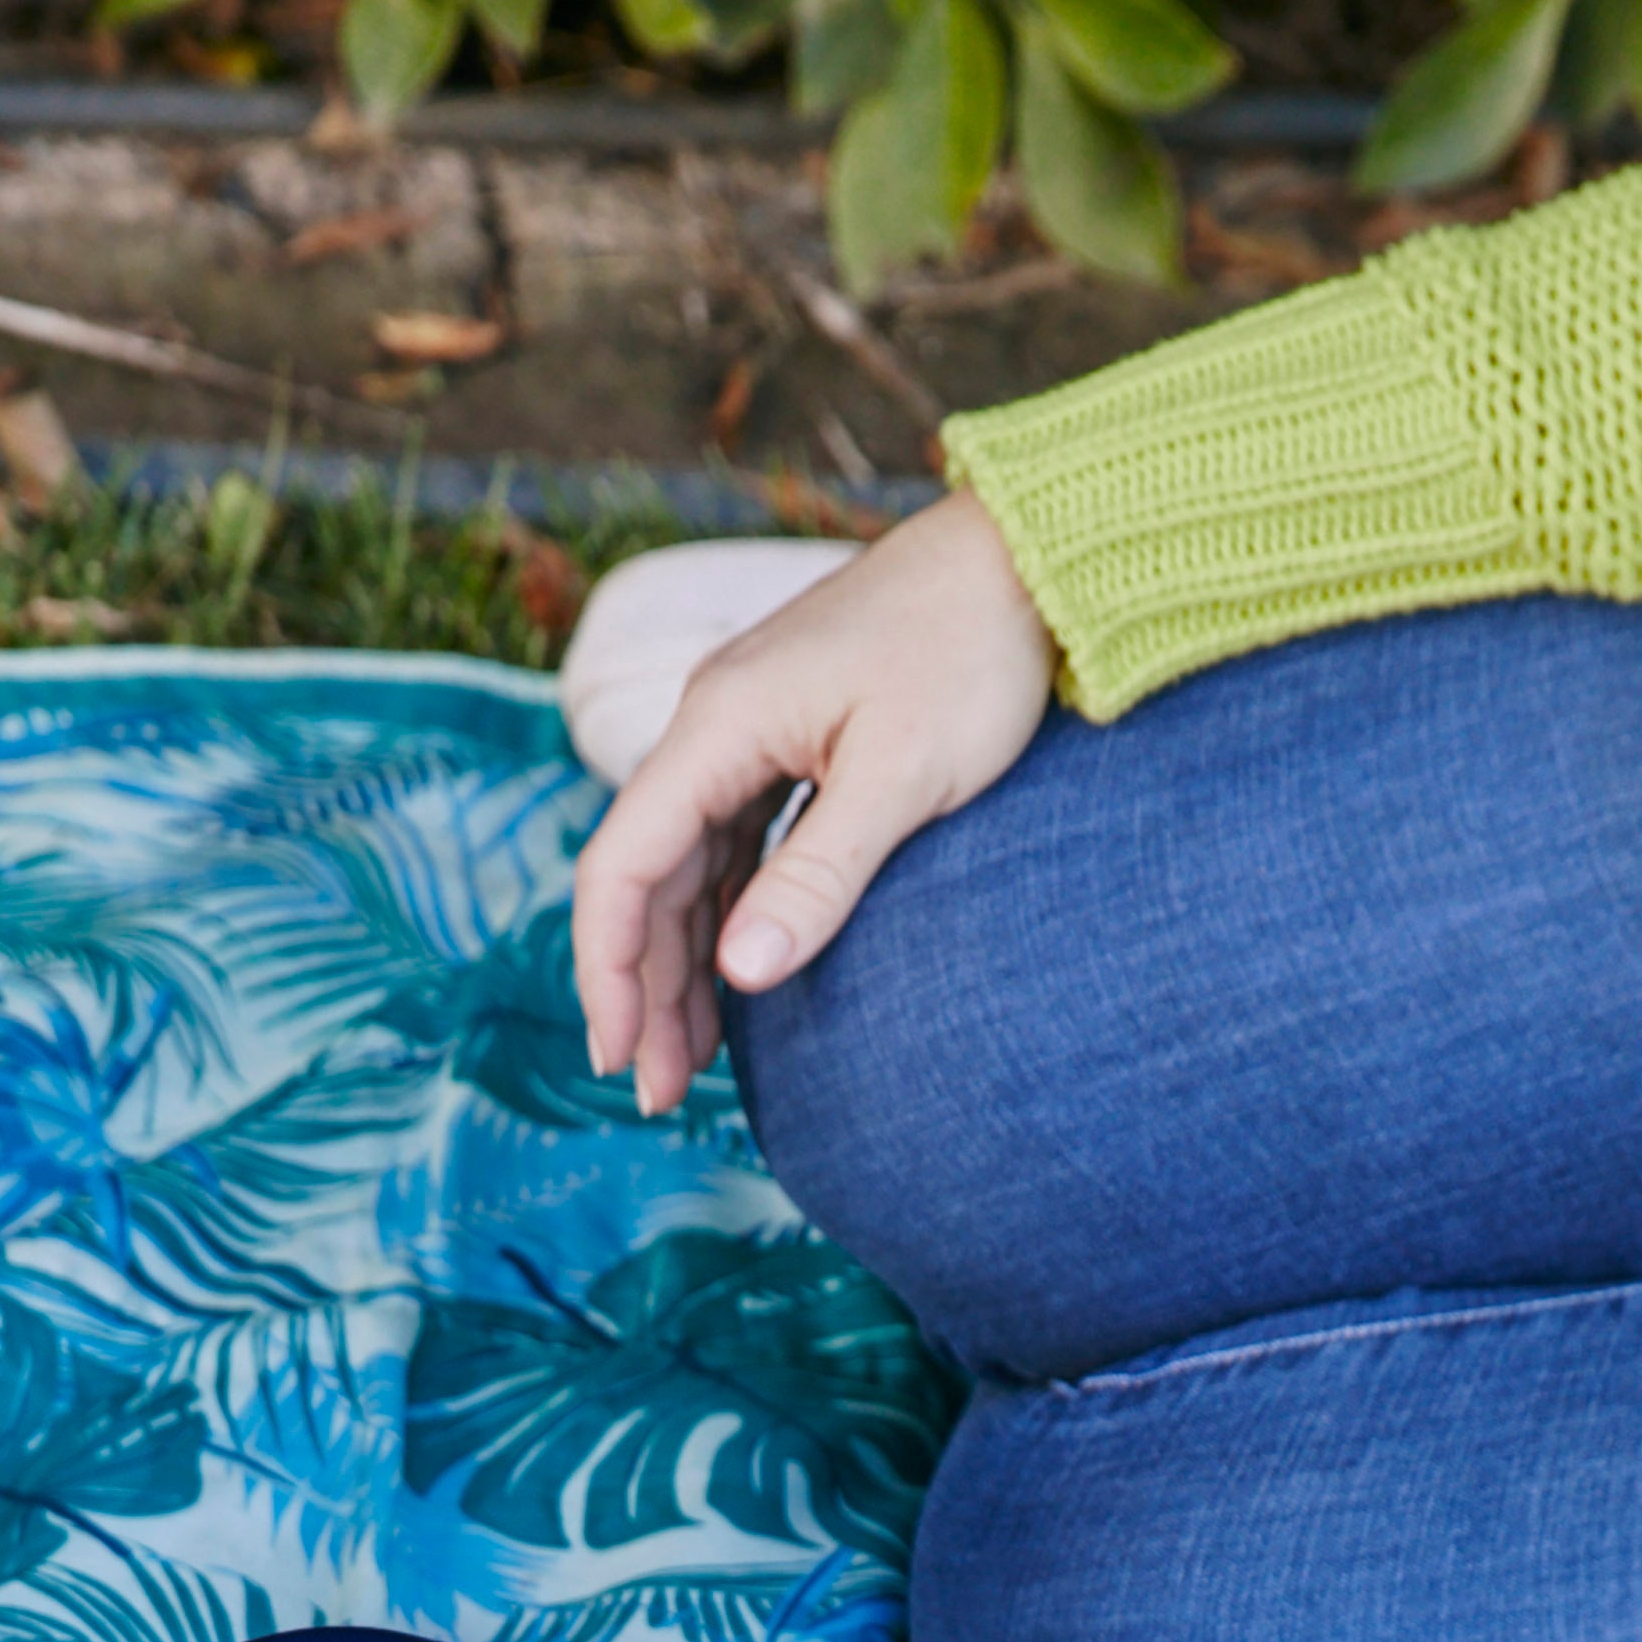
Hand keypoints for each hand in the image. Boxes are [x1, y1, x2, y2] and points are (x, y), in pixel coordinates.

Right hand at [570, 492, 1057, 1116]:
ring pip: (684, 865)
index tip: (622, 1056)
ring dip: (679, 960)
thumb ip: (818, 876)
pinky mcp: (787, 736)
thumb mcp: (903, 776)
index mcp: (718, 726)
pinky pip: (728, 842)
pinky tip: (735, 972)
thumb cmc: (974, 649)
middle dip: (642, 987)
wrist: (1032, 551)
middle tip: (656, 1090)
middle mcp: (712, 724)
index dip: (609, 970)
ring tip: (687, 1056)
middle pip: (644, 875)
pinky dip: (723, 915)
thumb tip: (741, 974)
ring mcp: (746, 728)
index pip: (623, 865)